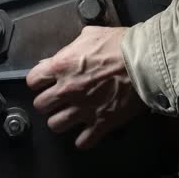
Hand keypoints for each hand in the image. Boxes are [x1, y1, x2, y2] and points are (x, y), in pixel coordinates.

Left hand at [26, 26, 146, 148]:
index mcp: (61, 67)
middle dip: (48, 102)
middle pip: (40, 105)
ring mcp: (83, 109)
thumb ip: (70, 48)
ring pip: (55, 125)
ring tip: (70, 116)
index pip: (32, 81)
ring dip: (61, 121)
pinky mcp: (100, 123)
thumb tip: (59, 57)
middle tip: (59, 99)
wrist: (146, 62)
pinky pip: (82, 142)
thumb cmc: (119, 45)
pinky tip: (87, 133)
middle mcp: (67, 90)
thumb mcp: (90, 36)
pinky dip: (84, 139)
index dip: (39, 82)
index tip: (47, 82)